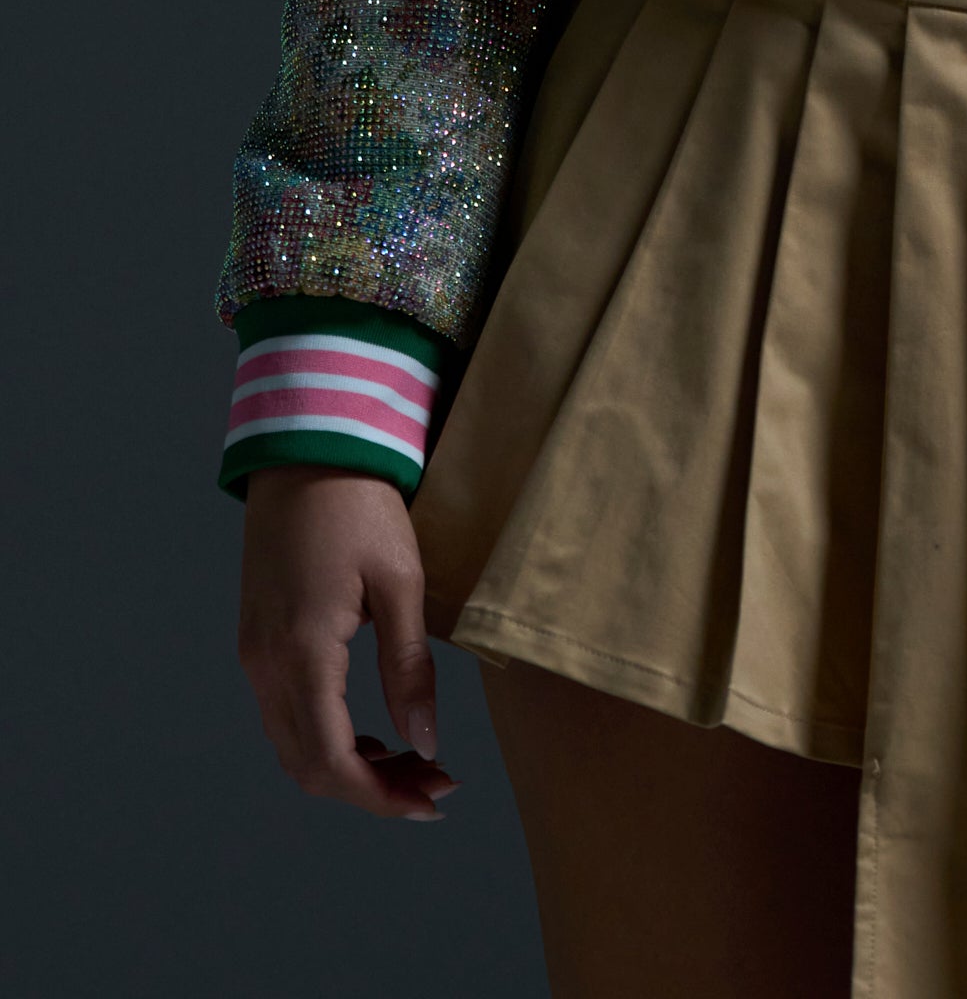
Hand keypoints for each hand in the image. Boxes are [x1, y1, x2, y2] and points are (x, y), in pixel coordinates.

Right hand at [238, 466, 458, 818]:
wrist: (304, 447)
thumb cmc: (358, 503)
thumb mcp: (400, 579)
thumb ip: (408, 666)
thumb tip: (425, 740)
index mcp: (301, 653)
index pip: (332, 761)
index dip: (381, 796)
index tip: (432, 800)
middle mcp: (265, 665)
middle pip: (308, 766)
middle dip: (371, 790)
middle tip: (433, 785)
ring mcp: (253, 653)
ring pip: (293, 746)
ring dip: (349, 767)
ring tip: (412, 761)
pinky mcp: (255, 639)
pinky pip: (284, 714)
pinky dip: (327, 738)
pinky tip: (372, 731)